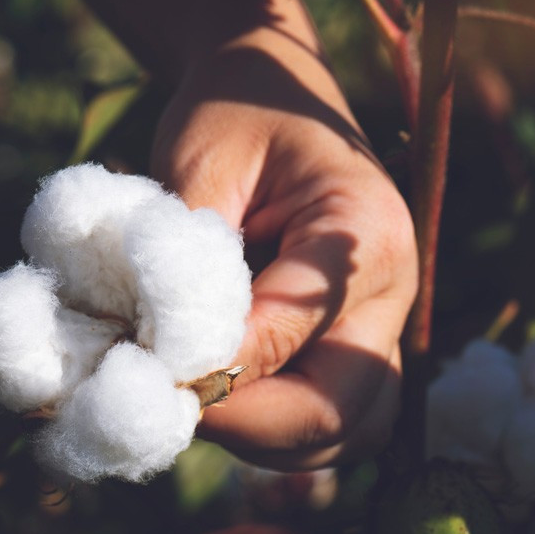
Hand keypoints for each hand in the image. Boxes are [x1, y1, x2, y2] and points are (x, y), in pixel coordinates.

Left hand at [152, 27, 417, 469]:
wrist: (271, 93)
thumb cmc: (235, 114)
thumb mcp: (203, 162)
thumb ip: (190, 256)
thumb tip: (164, 356)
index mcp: (365, 233)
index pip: (291, 335)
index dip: (215, 370)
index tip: (142, 372)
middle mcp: (392, 293)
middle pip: (342, 411)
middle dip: (247, 426)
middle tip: (164, 405)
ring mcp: (382, 327)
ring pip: (345, 434)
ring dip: (262, 440)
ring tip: (188, 402)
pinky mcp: (357, 349)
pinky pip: (331, 423)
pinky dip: (272, 432)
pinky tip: (215, 400)